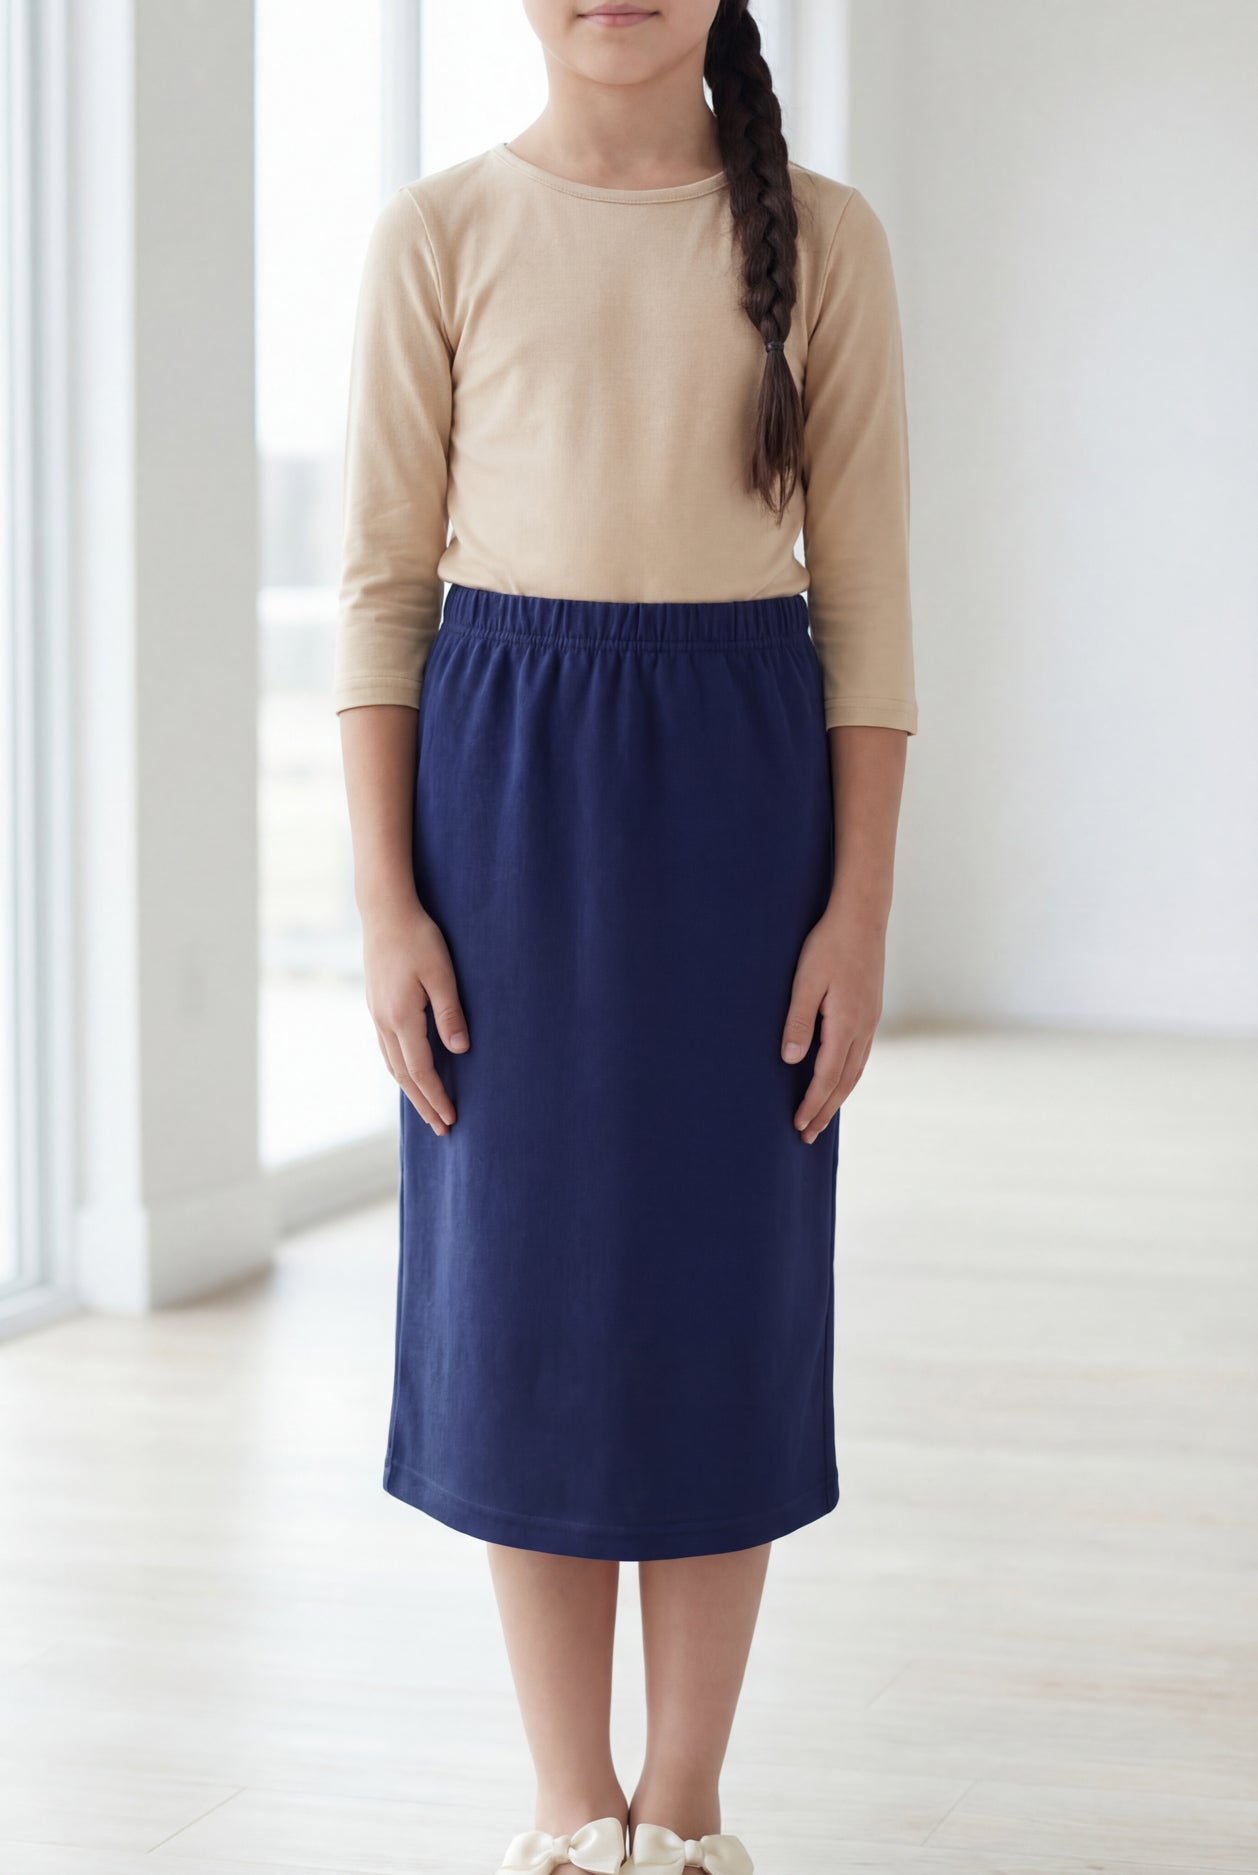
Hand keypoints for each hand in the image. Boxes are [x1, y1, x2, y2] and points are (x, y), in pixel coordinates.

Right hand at [362, 893, 468, 1135]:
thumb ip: (450, 1012)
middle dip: (423, 1103)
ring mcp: (376, 1013)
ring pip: (392, 1063)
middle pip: (403, 1075)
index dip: (436, 1096)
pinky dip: (399, 1069)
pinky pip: (387, 1048)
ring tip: (426, 1108)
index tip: (451, 1118)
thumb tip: (460, 1051)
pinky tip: (409, 1072)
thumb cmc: (418, 937)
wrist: (384, 911)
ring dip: (410, 1089)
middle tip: (441, 1128)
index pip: (421, 1070)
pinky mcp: (376, 1005)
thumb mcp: (442, 973)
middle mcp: (384, 1021)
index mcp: (401, 1017)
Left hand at [780, 905, 884, 1142]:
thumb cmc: (829, 945)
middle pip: (845, 1082)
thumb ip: (799, 1021)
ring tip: (823, 1116)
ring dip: (838, 1096)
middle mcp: (864, 1028)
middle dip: (826, 1111)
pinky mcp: (871, 1011)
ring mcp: (871, 1020)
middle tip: (808, 1136)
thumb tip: (791, 1060)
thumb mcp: (806, 981)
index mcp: (846, 1024)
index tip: (798, 1126)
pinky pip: (861, 1055)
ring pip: (856, 1071)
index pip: (827, 1077)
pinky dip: (848, 1076)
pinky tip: (840, 1079)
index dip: (812, 1104)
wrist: (862, 916)